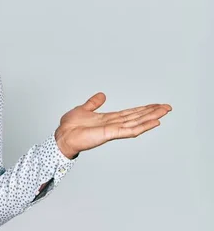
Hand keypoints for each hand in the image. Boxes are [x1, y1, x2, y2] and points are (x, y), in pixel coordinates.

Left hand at [54, 92, 172, 158]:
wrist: (62, 136)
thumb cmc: (70, 126)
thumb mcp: (83, 109)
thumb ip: (93, 103)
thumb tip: (102, 95)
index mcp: (109, 119)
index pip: (130, 113)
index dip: (143, 109)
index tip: (155, 105)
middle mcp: (114, 124)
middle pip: (137, 117)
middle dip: (152, 112)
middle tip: (167, 107)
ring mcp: (113, 130)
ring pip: (137, 122)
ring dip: (151, 117)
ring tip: (164, 111)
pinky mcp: (110, 134)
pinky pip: (130, 130)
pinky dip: (143, 126)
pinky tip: (154, 122)